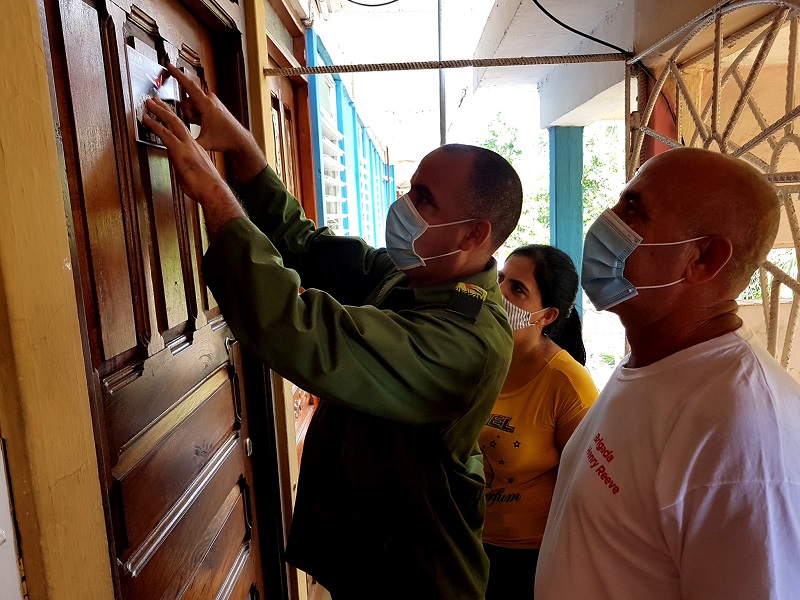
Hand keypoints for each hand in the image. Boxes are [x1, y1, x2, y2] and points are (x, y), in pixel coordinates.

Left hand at [143, 97, 244, 238]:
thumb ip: (184, 167)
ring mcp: (186, 145)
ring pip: (171, 123)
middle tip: (157, 102)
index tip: (168, 115)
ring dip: (160, 112)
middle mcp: (192, 144)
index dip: (174, 122)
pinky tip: (146, 119)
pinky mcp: (179, 150)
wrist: (212, 190)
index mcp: (197, 149)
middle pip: (178, 122)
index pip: (183, 131)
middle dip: (166, 110)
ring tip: (150, 104)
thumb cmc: (206, 187)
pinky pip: (164, 133)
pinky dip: (154, 125)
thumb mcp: (194, 174)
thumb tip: (180, 167)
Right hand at [165, 63, 248, 152]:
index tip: (169, 66)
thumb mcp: (203, 142)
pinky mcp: (213, 103)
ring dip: (193, 115)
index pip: (189, 86)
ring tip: (203, 124)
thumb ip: (187, 140)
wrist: (238, 139)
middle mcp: (209, 98)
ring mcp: (211, 100)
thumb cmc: (225, 138)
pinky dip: (198, 114)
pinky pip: (197, 106)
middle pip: (187, 101)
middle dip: (188, 114)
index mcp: (206, 104)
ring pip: (192, 104)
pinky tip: (205, 122)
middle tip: (198, 124)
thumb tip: (175, 142)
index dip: (177, 75)